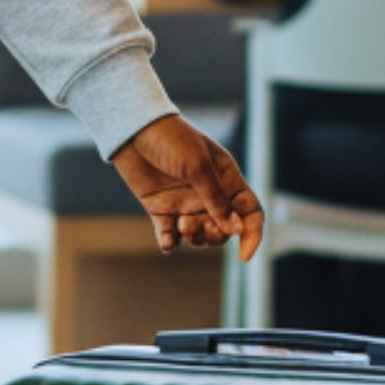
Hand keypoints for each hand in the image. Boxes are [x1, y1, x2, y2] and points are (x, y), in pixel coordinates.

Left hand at [111, 115, 264, 261]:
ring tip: (182, 224)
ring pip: (199, 236)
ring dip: (194, 237)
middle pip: (224, 230)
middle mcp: (209, 195)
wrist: (132, 130)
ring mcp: (185, 204)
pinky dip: (170, 244)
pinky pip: (170, 238)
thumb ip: (216, 200)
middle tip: (204, 227)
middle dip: (216, 236)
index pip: (250, 212)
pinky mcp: (162, 211)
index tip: (244, 255)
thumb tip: (236, 230)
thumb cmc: (170, 139)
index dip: (252, 234)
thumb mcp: (198, 167)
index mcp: (226, 179)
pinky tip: (167, 242)